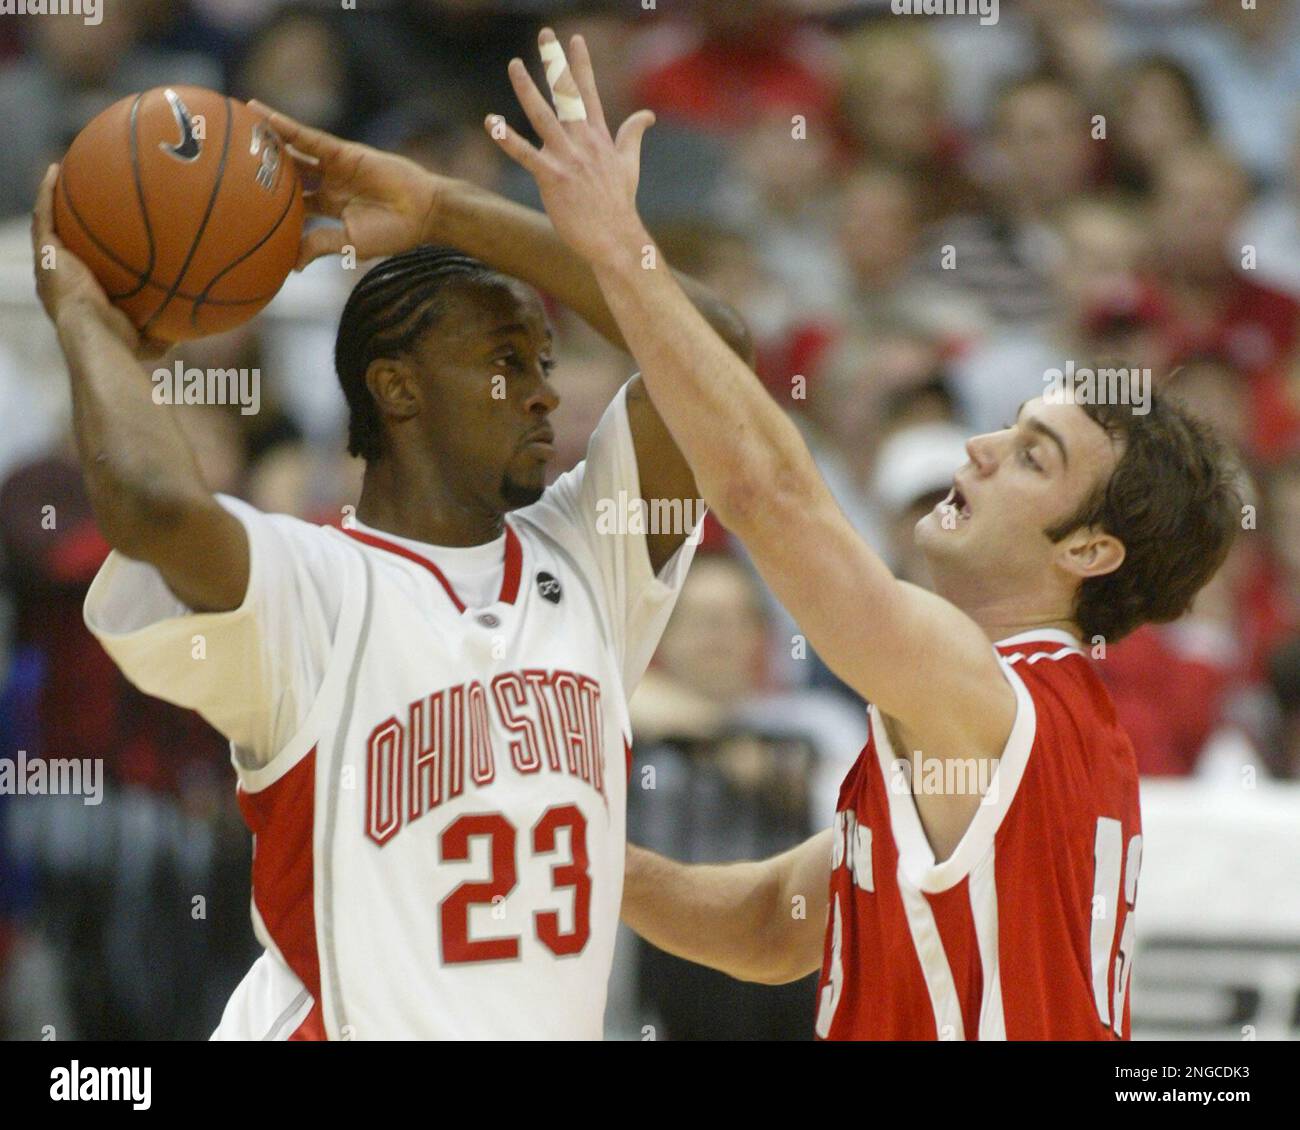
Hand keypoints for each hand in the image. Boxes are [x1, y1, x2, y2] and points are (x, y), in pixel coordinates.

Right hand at [31, 165, 168, 359]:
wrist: (96, 335)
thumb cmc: (121, 342)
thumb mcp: (150, 340)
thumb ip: (165, 334)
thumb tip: (187, 333)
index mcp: (83, 293)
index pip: (87, 267)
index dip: (91, 250)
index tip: (105, 234)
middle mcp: (62, 275)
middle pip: (66, 242)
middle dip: (71, 222)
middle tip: (85, 200)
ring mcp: (51, 262)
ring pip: (49, 223)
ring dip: (54, 198)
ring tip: (63, 174)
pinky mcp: (45, 252)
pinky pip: (43, 214)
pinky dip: (47, 191)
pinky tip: (56, 170)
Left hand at [247, 101, 444, 268]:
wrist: (423, 212)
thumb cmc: (392, 233)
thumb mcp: (350, 243)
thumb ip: (319, 245)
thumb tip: (290, 265)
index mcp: (328, 209)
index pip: (291, 205)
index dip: (268, 203)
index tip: (238, 205)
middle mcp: (327, 184)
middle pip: (287, 173)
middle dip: (261, 167)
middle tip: (226, 161)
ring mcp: (333, 166)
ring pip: (291, 150)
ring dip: (265, 139)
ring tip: (233, 126)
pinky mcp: (341, 151)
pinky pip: (306, 136)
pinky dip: (283, 124)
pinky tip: (260, 114)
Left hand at [486, 29, 654, 267]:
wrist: (615, 238)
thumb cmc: (619, 204)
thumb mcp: (629, 163)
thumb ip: (633, 134)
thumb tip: (647, 115)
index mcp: (599, 137)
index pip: (590, 93)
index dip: (581, 64)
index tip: (574, 39)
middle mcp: (584, 142)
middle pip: (568, 95)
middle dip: (556, 63)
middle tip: (545, 34)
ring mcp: (568, 159)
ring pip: (544, 116)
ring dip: (527, 89)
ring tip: (515, 64)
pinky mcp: (553, 178)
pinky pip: (525, 155)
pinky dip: (507, 138)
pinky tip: (491, 122)